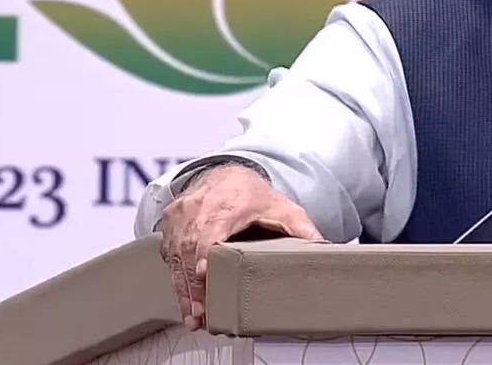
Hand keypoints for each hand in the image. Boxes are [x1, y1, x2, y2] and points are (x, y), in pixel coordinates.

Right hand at [158, 163, 321, 330]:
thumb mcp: (282, 208)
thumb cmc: (253, 196)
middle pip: (189, 251)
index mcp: (226, 206)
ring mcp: (180, 217)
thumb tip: (324, 247)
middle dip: (194, 285)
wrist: (225, 175)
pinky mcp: (169, 225)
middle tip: (201, 314)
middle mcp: (197, 209)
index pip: (209, 231)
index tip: (202, 273)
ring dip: (183, 289)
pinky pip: (168, 255)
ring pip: (176, 257)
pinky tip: (183, 301)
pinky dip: (175, 278)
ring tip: (193, 316)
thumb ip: (302, 228)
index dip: (203, 253)